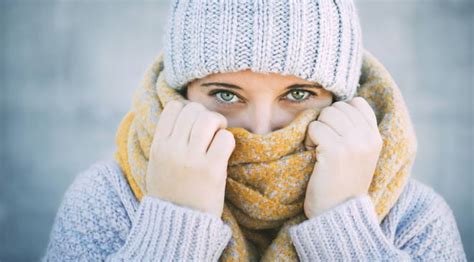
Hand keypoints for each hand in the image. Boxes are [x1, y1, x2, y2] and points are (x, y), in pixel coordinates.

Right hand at [146, 100, 235, 217]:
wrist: (177, 226)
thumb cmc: (171, 193)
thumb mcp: (157, 165)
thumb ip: (165, 141)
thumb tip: (180, 113)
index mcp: (158, 146)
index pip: (174, 108)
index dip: (188, 110)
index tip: (194, 122)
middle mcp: (173, 149)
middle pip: (194, 110)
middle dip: (206, 115)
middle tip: (211, 128)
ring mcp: (192, 159)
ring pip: (209, 119)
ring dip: (218, 124)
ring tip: (218, 135)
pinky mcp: (211, 170)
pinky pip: (225, 138)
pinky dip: (228, 140)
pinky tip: (223, 151)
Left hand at [303, 97, 382, 218]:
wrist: (338, 213)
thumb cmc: (342, 184)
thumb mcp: (360, 155)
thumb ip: (356, 131)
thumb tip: (338, 105)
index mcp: (376, 138)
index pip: (357, 103)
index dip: (339, 113)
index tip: (335, 133)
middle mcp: (368, 138)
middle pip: (338, 107)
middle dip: (325, 122)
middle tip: (324, 144)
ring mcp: (353, 143)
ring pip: (326, 114)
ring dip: (316, 130)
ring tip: (320, 150)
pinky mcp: (336, 150)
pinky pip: (314, 128)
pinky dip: (309, 140)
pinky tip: (314, 155)